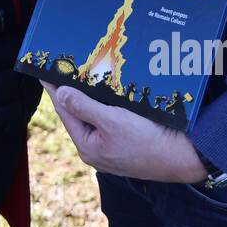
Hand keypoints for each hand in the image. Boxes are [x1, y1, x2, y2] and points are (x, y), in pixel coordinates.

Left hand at [45, 84, 208, 182]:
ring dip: (90, 97)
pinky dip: (106, 104)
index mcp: (87, 146)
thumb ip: (84, 107)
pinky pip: (109, 119)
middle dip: (72, 92)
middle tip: (64, 69)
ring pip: (95, 116)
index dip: (54, 89)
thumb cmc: (147, 141)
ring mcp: (111, 147)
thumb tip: (61, 93)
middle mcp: (96, 149)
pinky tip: (107, 92)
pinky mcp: (126, 142)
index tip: (44, 71)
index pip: (65, 111)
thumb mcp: (112, 120)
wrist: (182, 157)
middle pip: (78, 114)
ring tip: (81, 76)